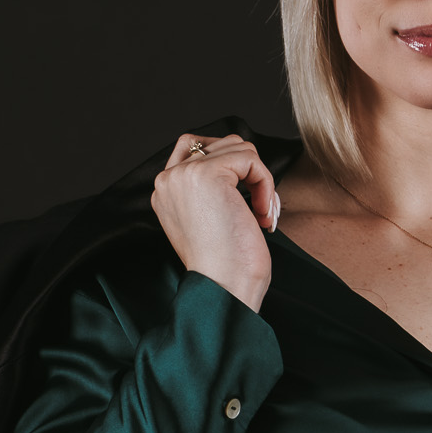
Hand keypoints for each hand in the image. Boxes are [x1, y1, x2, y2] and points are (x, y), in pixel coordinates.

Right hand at [150, 132, 277, 311]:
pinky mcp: (207, 173)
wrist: (224, 288)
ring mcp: (184, 174)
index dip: (230, 167)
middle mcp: (168, 179)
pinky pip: (251, 159)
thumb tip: (242, 162)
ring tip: (261, 214)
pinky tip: (263, 216)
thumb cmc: (226, 268)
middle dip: (249, 172)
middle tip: (260, 209)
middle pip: (221, 144)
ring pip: (239, 147)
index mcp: (165, 192)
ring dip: (260, 179)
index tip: (246, 204)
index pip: (194, 148)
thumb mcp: (210, 221)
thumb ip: (212, 189)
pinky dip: (266, 184)